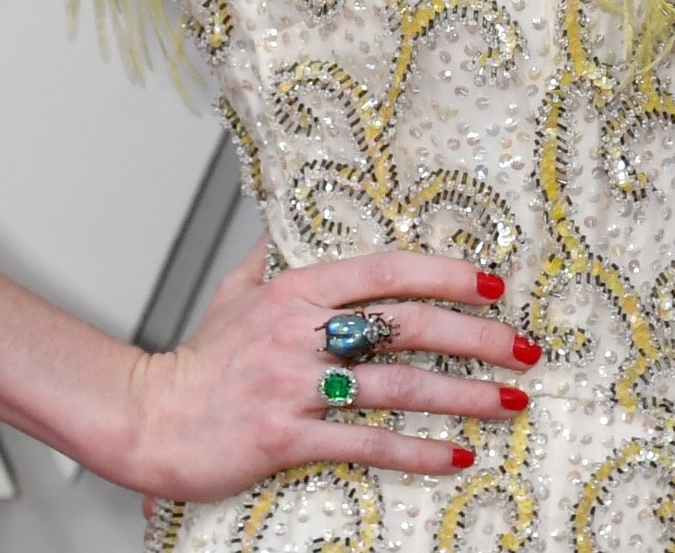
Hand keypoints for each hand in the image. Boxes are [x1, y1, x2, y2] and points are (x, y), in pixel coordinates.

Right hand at [103, 246, 534, 503]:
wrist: (150, 418)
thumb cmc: (196, 360)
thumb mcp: (234, 292)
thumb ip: (271, 256)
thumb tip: (290, 219)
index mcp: (296, 290)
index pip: (388, 271)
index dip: (446, 275)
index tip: (494, 284)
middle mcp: (302, 332)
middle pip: (408, 326)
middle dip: (478, 336)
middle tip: (525, 347)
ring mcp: (296, 385)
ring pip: (399, 386)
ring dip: (463, 395)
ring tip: (511, 401)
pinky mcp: (288, 437)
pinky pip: (367, 444)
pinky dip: (417, 451)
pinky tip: (457, 454)